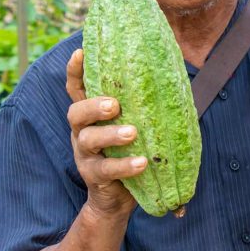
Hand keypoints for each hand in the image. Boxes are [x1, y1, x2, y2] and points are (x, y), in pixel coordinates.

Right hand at [66, 49, 145, 218]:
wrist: (118, 199)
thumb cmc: (131, 152)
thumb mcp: (135, 126)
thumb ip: (144, 107)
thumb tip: (174, 80)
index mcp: (92, 115)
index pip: (77, 89)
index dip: (75, 71)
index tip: (81, 52)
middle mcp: (83, 132)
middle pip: (76, 112)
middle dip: (92, 105)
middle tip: (113, 104)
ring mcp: (85, 155)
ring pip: (89, 140)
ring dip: (110, 134)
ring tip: (131, 132)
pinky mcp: (94, 176)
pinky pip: (106, 169)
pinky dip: (124, 166)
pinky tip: (142, 163)